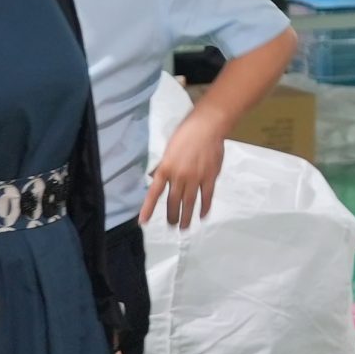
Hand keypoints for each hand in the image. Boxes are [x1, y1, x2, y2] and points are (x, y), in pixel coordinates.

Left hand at [143, 109, 230, 228]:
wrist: (207, 126)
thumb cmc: (185, 134)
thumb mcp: (168, 150)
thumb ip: (163, 166)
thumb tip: (154, 177)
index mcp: (166, 168)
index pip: (154, 192)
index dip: (148, 208)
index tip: (144, 221)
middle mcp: (179, 176)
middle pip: (173, 202)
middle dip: (172, 216)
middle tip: (172, 225)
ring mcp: (196, 178)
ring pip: (190, 202)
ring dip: (186, 217)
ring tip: (184, 227)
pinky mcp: (210, 177)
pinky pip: (206, 196)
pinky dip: (204, 207)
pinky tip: (202, 215)